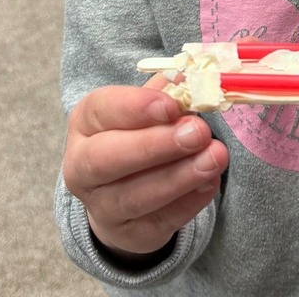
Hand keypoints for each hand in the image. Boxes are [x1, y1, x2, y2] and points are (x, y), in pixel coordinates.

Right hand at [63, 74, 228, 259]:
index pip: (102, 109)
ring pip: (134, 196)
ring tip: (214, 158)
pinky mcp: (129, 234)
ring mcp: (102, 206)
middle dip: (155, 145)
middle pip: (107, 159)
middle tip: (198, 132)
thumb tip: (216, 63)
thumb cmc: (142, 131)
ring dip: (179, 177)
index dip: (135, 107)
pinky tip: (209, 182)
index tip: (171, 105)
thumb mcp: (153, 102)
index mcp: (87, 121)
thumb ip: (178, 85)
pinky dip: (187, 203)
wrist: (125, 188)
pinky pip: (157, 222)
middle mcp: (83, 165)